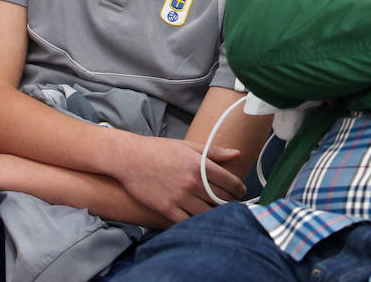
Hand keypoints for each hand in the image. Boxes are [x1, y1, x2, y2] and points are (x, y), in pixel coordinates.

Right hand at [112, 135, 246, 223]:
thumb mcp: (188, 146)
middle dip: (230, 203)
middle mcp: (192, 182)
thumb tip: (237, 153)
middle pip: (221, 200)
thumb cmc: (159, 150)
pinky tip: (199, 221)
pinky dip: (196, 224)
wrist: (130, 158)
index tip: (241, 193)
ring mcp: (180, 197)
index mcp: (200, 165)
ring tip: (218, 214)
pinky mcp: (167, 209)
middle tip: (233, 205)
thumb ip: (214, 152)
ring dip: (215, 215)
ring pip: (207, 214)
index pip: (230, 182)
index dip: (240, 190)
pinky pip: (187, 222)